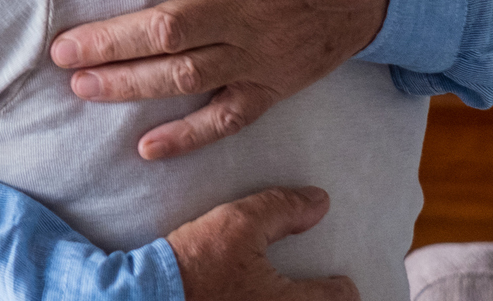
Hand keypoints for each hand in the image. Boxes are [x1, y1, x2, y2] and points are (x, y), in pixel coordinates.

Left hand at [47, 0, 390, 159]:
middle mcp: (246, 7)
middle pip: (169, 28)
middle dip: (110, 40)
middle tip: (58, 49)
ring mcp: (260, 53)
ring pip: (189, 76)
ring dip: (132, 85)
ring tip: (80, 87)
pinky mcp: (274, 86)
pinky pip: (229, 118)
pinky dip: (189, 137)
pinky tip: (146, 148)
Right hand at [166, 186, 355, 300]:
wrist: (149, 294)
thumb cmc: (197, 261)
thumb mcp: (237, 224)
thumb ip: (280, 209)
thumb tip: (319, 201)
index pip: (340, 299)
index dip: (342, 286)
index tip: (340, 281)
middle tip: (319, 291)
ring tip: (285, 295)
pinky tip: (252, 297)